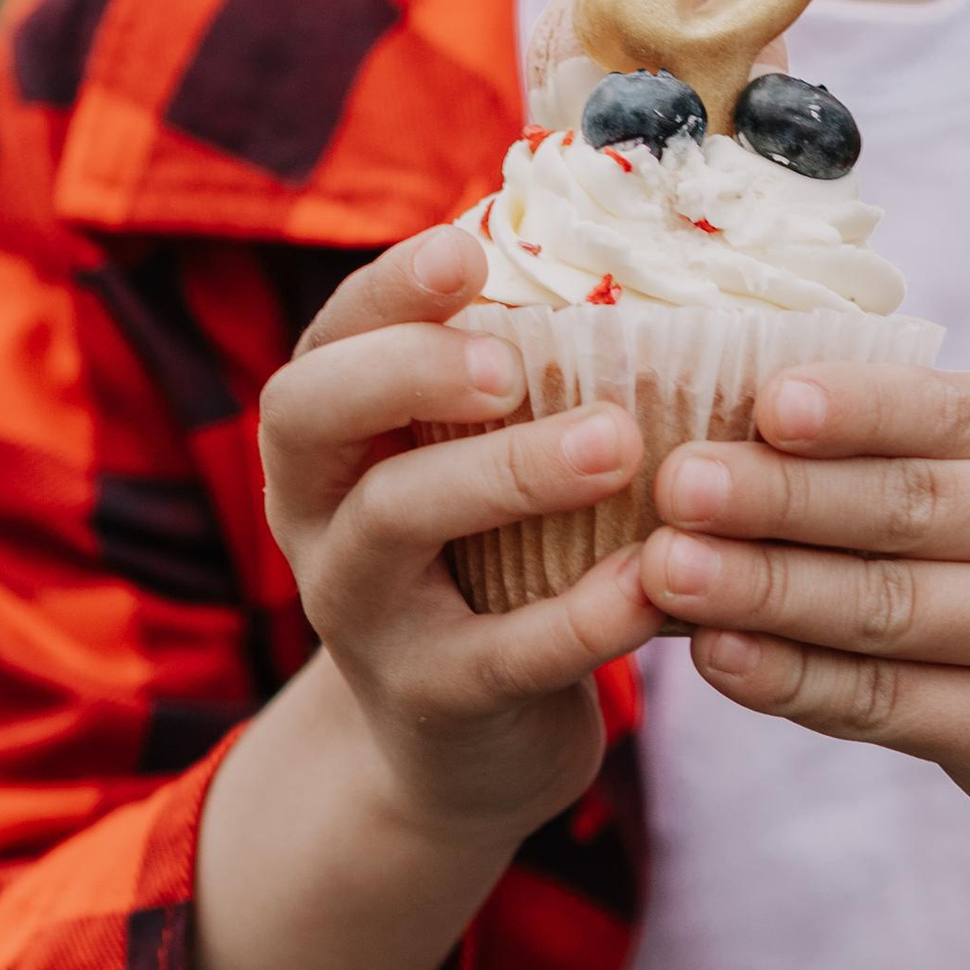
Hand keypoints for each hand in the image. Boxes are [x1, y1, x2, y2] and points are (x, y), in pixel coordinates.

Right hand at [193, 226, 659, 969]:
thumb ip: (520, 368)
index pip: (328, 336)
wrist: (459, 748)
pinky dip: (582, 615)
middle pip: (312, 416)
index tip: (463, 249)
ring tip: (616, 443)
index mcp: (330, 434)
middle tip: (509, 357)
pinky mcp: (430, 699)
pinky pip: (499, 653)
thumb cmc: (493, 557)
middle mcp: (318, 511)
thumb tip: (625, 221)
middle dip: (405, 370)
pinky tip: (657, 578)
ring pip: (396, 524)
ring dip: (506, 473)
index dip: (386, 289)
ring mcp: (360, 610)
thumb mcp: (475, 459)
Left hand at [639, 365, 969, 949]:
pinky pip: (891, 703)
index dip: (850, 409)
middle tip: (673, 485)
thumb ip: (925, 462)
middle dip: (777, 496)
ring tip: (665, 570)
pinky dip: (795, 682)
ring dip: (765, 588)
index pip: (948, 411)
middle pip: (908, 508)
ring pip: (889, 607)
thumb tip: (739, 422)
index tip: (756, 402)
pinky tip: (722, 661)